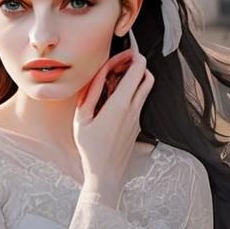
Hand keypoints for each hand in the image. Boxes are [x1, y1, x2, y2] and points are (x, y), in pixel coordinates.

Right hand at [73, 29, 153, 196]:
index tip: (124, 53)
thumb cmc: (89, 148)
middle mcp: (134, 109)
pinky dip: (132, 94)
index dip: (134, 56)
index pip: (137, 70)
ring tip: (118, 80)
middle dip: (138, 64)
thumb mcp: (82, 118)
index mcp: (120, 104)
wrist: (105, 174)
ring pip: (146, 90)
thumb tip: (100, 73)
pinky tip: (115, 99)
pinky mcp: (137, 127)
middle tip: (123, 63)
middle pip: (147, 76)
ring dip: (137, 79)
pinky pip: (139, 103)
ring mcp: (138, 118)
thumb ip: (92, 93)